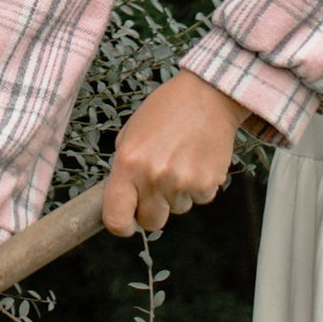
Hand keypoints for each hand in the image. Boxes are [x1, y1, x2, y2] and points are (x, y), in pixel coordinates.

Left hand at [101, 69, 243, 237]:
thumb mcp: (130, 134)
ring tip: (181, 161)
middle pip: (151, 221)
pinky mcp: (207, 183)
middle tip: (160, 182)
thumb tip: (122, 199)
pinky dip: (199, 186)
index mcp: (127, 164)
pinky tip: (197, 161)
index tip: (127, 222)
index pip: (115, 217)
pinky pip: (200, 199)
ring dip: (178, 193)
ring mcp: (181, 181)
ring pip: (177, 209)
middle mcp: (153, 176)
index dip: (121, 225)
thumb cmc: (166, 111)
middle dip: (154, 208)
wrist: (206, 95)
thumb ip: (124, 169)